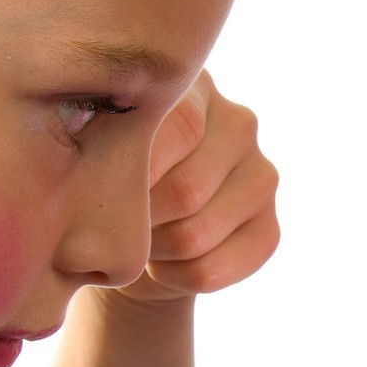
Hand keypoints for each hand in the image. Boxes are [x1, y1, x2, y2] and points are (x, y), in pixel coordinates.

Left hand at [120, 70, 279, 302]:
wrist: (131, 235)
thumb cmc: (105, 177)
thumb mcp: (98, 146)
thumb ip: (106, 139)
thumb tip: (107, 171)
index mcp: (196, 88)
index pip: (181, 125)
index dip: (138, 168)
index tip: (97, 189)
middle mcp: (239, 123)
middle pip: (187, 189)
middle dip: (138, 220)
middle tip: (110, 221)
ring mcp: (262, 175)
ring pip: (195, 236)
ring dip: (149, 252)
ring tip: (134, 238)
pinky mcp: (269, 228)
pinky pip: (211, 270)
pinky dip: (172, 278)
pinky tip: (162, 263)